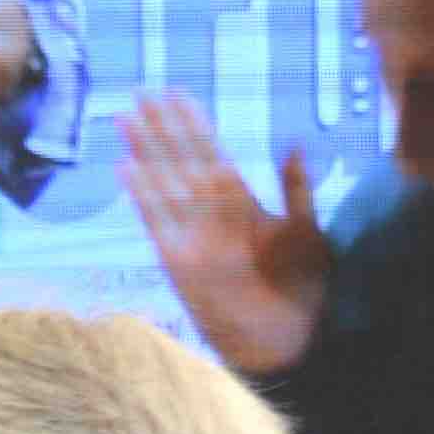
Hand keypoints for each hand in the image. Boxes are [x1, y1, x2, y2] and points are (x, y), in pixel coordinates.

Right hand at [116, 91, 331, 374]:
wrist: (292, 341)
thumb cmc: (303, 290)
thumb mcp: (308, 230)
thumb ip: (297, 188)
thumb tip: (293, 143)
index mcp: (241, 205)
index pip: (211, 154)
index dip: (194, 124)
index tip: (177, 93)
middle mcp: (212, 217)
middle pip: (181, 162)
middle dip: (162, 127)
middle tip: (141, 93)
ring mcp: (195, 237)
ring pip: (165, 183)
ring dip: (145, 150)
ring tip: (126, 118)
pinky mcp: (182, 263)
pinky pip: (158, 222)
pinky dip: (143, 195)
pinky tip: (126, 168)